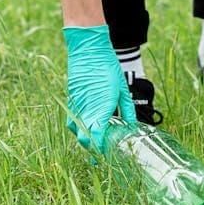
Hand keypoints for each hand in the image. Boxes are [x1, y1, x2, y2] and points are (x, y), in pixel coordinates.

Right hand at [63, 25, 136, 150]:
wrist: (89, 50)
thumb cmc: (108, 68)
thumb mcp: (122, 89)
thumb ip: (126, 109)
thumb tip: (132, 125)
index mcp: (101, 106)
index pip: (97, 137)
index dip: (100, 149)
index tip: (107, 154)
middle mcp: (87, 108)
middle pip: (84, 138)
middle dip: (92, 148)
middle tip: (101, 153)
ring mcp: (76, 104)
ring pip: (76, 130)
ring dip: (83, 138)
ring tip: (93, 141)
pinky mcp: (71, 99)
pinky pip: (71, 119)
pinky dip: (77, 126)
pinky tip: (86, 127)